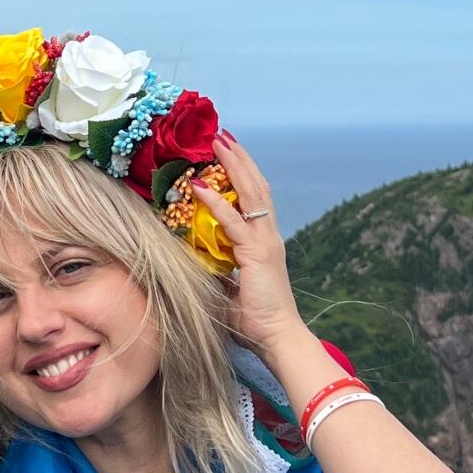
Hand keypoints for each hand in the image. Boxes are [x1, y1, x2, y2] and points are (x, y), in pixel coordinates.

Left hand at [190, 132, 304, 355]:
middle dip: (238, 159)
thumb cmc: (255, 320)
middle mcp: (267, 237)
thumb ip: (216, 273)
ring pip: (249, 195)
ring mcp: (264, 243)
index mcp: (262, 244)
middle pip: (255, 187)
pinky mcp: (257, 255)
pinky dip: (217, 204)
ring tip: (217, 142)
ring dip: (232, 167)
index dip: (241, 176)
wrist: (277, 338)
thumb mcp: (228, 291)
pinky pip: (233, 223)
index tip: (225, 155)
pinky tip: (200, 187)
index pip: (253, 201)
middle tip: (221, 135)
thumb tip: (194, 264)